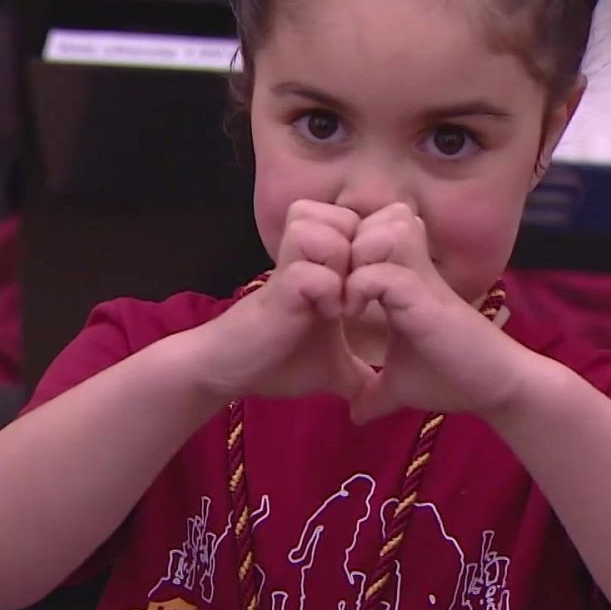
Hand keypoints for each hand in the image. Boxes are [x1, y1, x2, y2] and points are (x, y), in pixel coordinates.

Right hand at [195, 200, 376, 401]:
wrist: (230, 372)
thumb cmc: (278, 363)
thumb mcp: (332, 368)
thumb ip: (357, 372)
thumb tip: (380, 393)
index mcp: (324, 267)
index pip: (363, 223)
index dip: (375, 250)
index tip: (376, 291)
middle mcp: (307, 258)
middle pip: (347, 215)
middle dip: (362, 251)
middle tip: (363, 291)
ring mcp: (291, 269)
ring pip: (326, 230)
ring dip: (341, 264)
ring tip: (345, 301)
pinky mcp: (279, 289)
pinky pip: (310, 271)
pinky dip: (326, 291)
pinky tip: (327, 316)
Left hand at [343, 203, 530, 423]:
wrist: (495, 389)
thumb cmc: (452, 379)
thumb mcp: (400, 385)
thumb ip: (375, 392)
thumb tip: (355, 414)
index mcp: (404, 279)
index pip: (370, 230)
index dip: (344, 250)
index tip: (329, 289)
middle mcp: (413, 269)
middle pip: (376, 216)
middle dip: (346, 244)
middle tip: (334, 285)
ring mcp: (421, 279)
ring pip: (381, 229)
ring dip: (354, 258)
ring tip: (344, 296)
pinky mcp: (425, 298)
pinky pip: (383, 271)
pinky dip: (360, 287)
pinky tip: (353, 314)